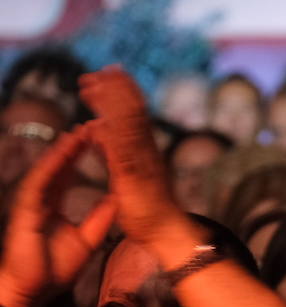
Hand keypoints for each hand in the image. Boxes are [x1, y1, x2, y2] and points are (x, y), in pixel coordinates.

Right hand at [0, 126, 115, 306]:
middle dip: (75, 145)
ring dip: (64, 151)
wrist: (34, 289)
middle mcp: (42, 198)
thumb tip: (118, 200)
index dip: (84, 156)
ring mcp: (32, 202)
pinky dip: (50, 167)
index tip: (101, 139)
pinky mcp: (25, 209)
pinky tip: (61, 154)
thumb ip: (100, 217)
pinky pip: (39, 183)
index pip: (70, 173)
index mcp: (55, 203)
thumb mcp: (88, 239)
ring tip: (79, 132)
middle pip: (60, 165)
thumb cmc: (55, 268)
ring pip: (49, 169)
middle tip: (93, 125)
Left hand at [79, 66, 182, 244]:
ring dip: (109, 104)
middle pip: (131, 111)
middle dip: (113, 90)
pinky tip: (97, 121)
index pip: (132, 113)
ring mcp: (141, 162)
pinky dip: (110, 133)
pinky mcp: (132, 176)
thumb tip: (97, 128)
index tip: (104, 74)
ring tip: (92, 83)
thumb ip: (111, 150)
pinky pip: (121, 150)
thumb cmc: (149, 208)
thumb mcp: (124, 171)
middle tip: (96, 71)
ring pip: (127, 125)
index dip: (118, 92)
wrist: (168, 232)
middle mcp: (145, 151)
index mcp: (143, 150)